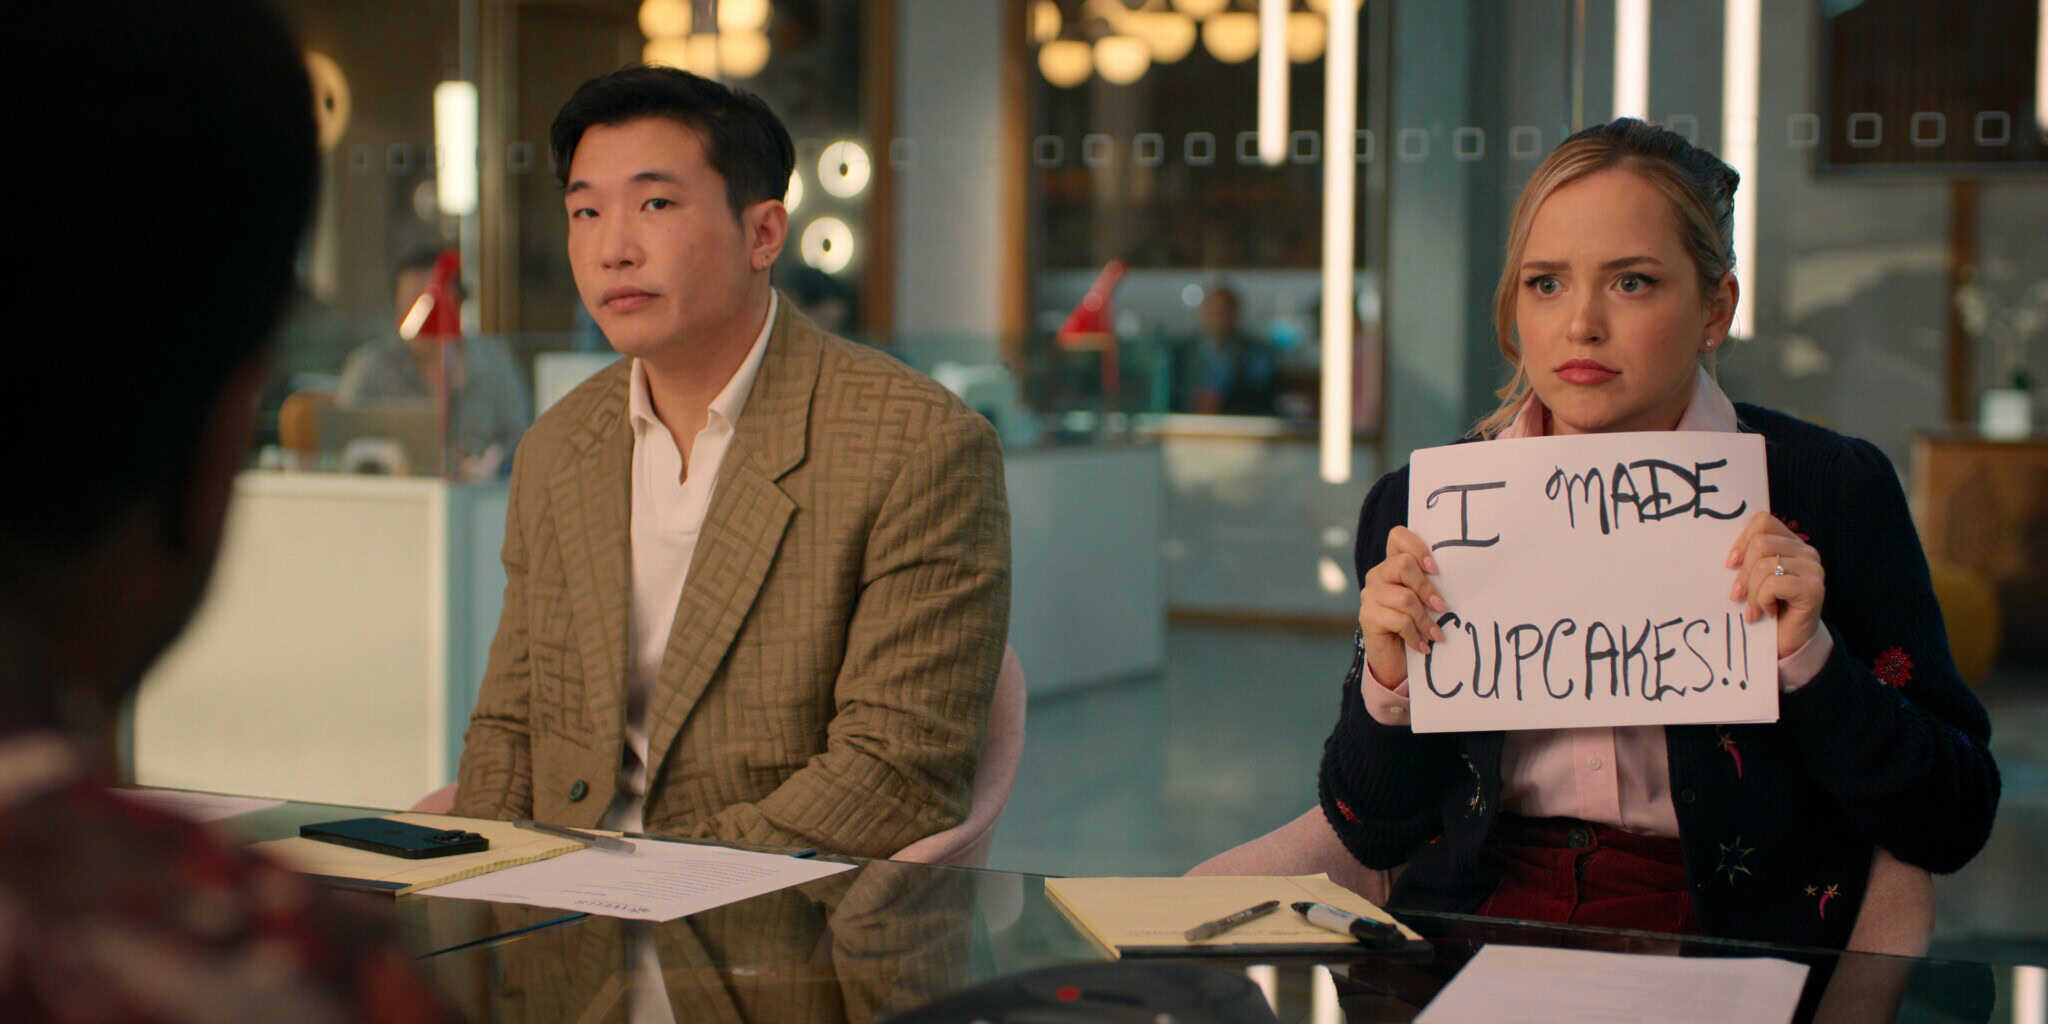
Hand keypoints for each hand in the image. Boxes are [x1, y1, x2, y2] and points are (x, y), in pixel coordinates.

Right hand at [1358, 526, 1447, 690]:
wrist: (1394, 661)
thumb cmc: (1415, 626)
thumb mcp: (1425, 602)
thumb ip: (1431, 585)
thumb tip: (1457, 579)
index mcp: (1392, 564)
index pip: (1398, 536)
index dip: (1418, 547)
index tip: (1435, 569)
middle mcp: (1378, 575)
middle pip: (1403, 564)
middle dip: (1427, 588)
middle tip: (1441, 607)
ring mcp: (1370, 595)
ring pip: (1405, 598)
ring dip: (1425, 619)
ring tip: (1435, 634)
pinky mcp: (1368, 617)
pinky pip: (1399, 620)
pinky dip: (1415, 635)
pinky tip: (1423, 645)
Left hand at [1726, 511, 1825, 658]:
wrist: (1789, 643)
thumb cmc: (1767, 609)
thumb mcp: (1754, 579)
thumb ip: (1748, 559)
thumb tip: (1727, 553)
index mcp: (1791, 544)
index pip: (1762, 521)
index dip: (1742, 540)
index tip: (1730, 563)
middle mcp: (1806, 553)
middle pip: (1760, 543)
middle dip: (1743, 573)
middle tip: (1738, 595)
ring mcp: (1813, 570)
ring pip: (1764, 565)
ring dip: (1752, 592)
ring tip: (1754, 609)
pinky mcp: (1813, 589)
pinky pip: (1774, 584)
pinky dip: (1762, 600)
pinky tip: (1768, 612)